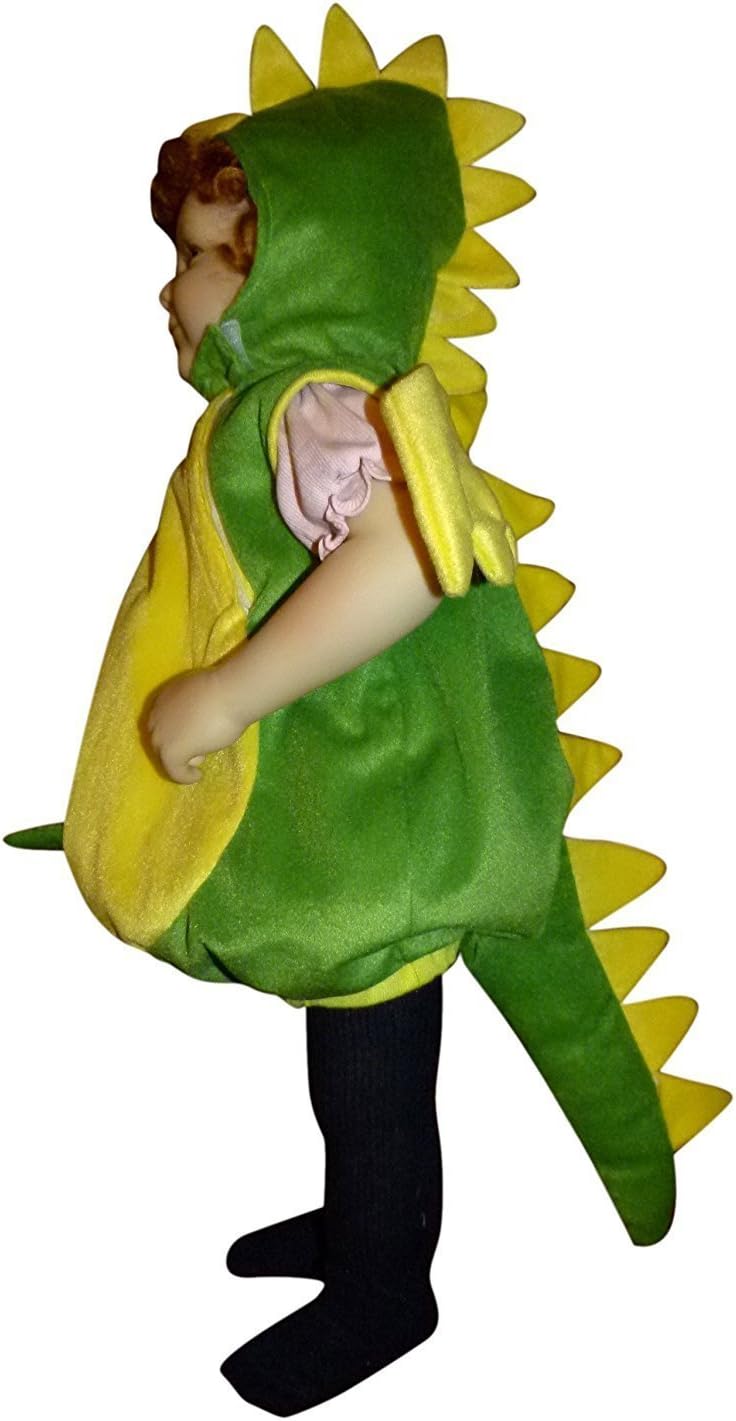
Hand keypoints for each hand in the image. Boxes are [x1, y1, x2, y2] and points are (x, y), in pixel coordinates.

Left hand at [144, 666, 247, 783]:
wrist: (229, 695)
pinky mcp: (170, 753)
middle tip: (197, 748)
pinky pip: (175, 771)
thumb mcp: (201, 695)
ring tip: (200, 758)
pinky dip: (185, 776)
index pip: (163, 720)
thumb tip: (198, 720)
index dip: (176, 729)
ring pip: (165, 754)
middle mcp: (156, 716)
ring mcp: (161, 735)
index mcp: (163, 698)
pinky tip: (198, 775)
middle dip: (177, 744)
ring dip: (180, 759)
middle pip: (161, 738)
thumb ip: (192, 707)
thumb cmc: (222, 690)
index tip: (193, 734)